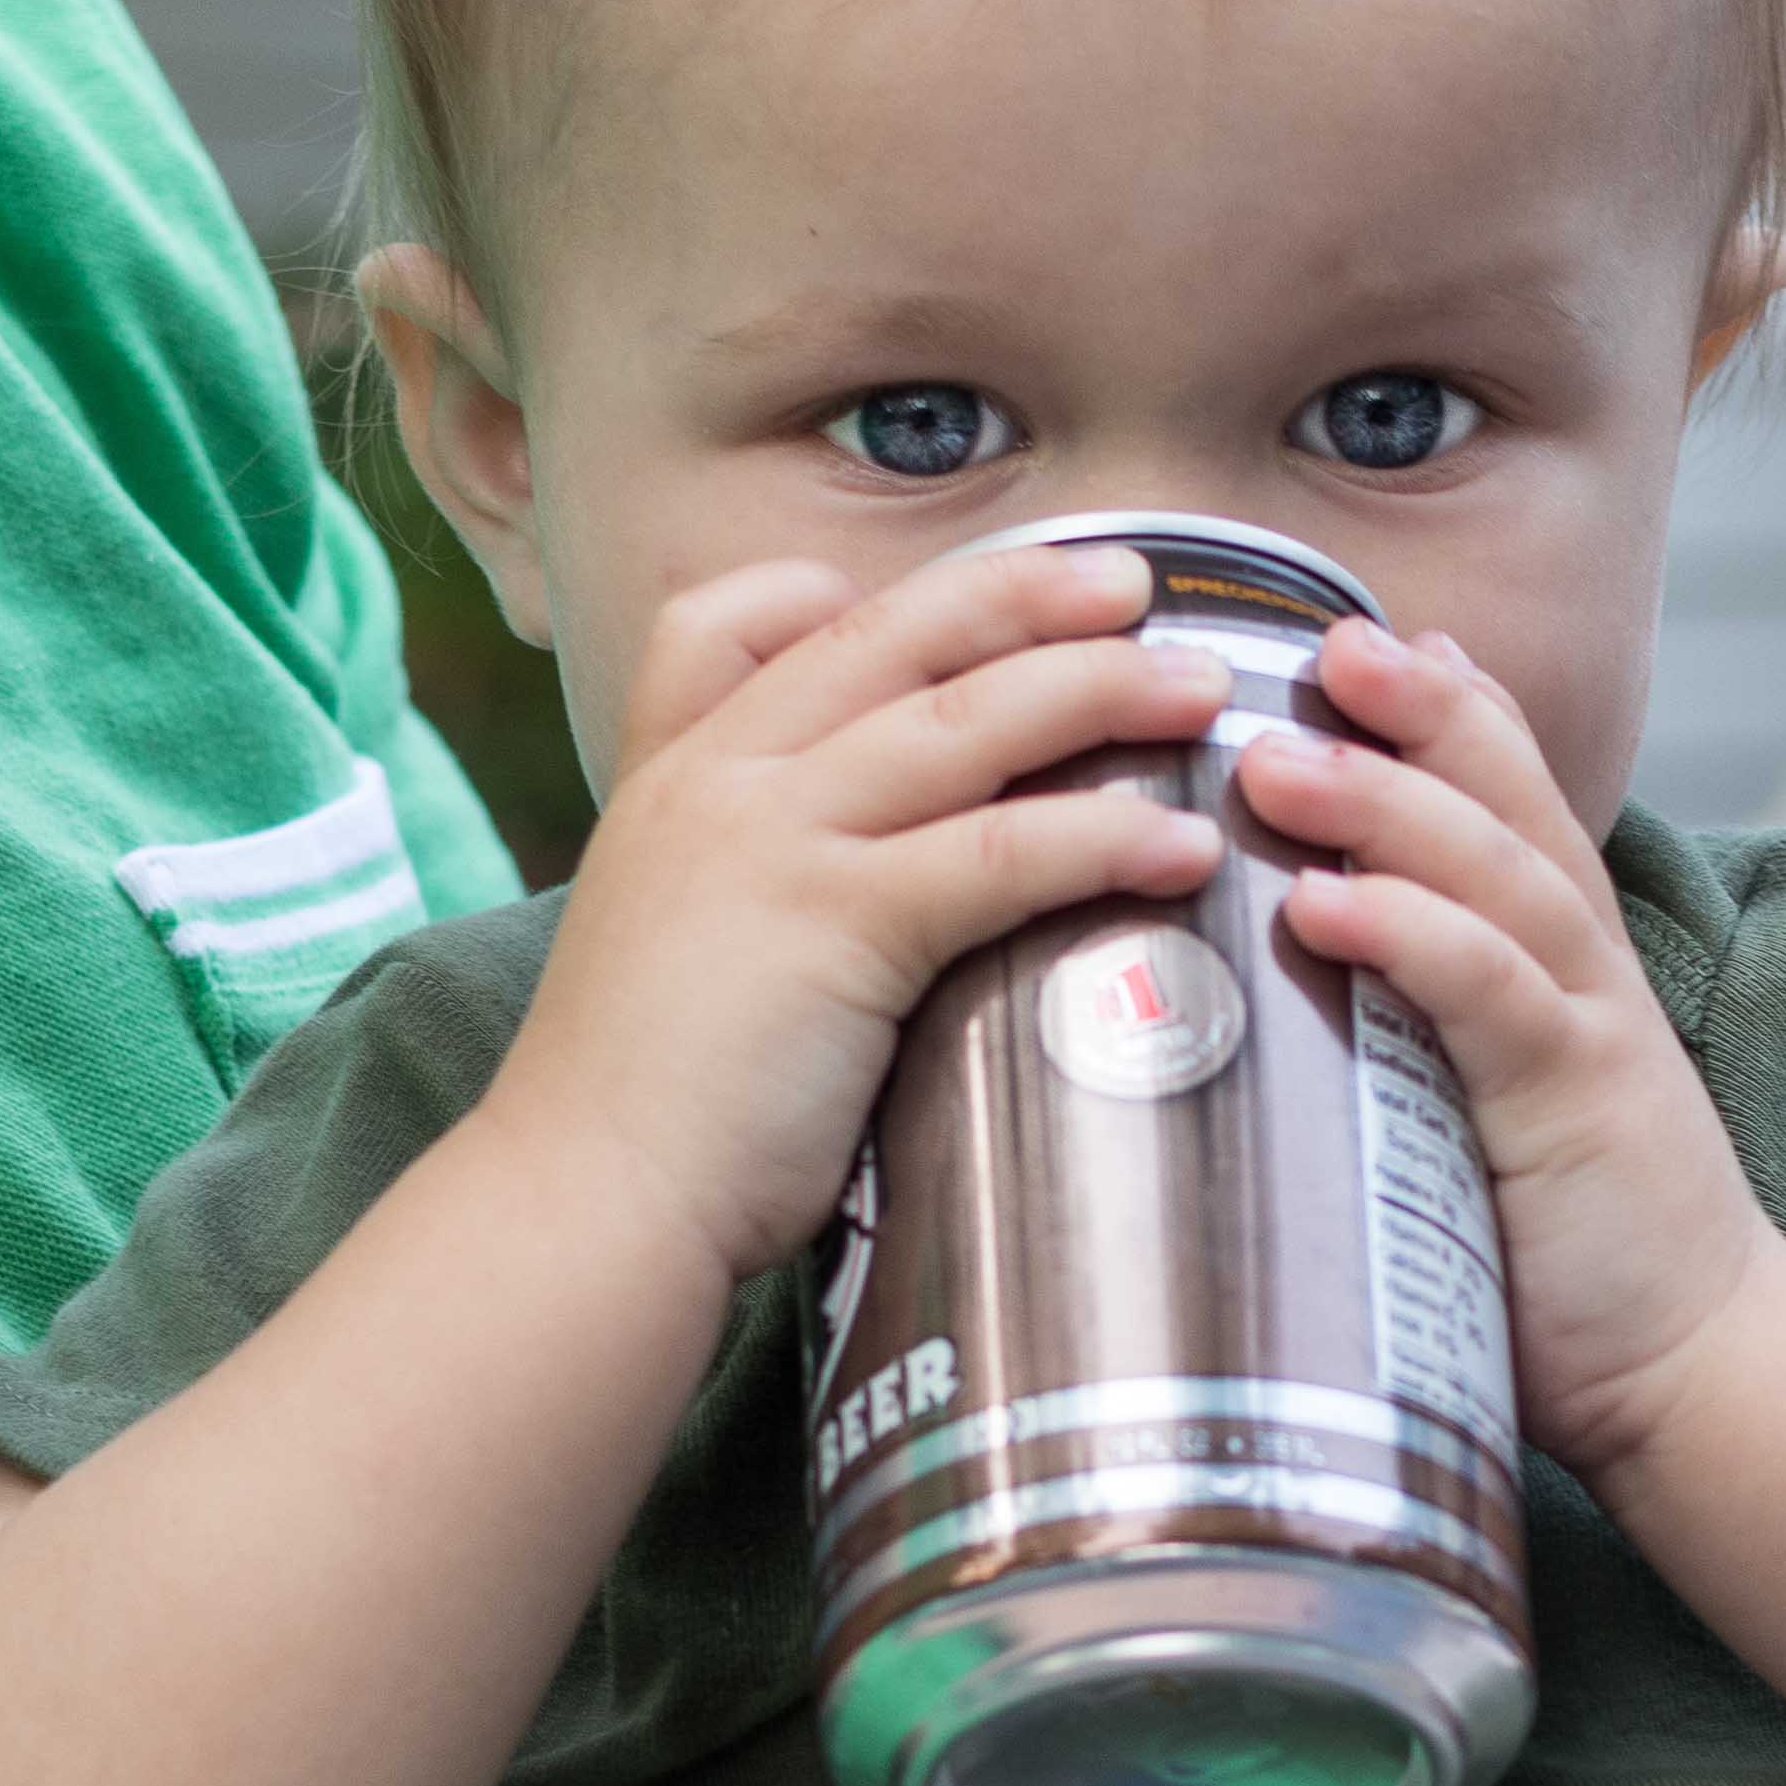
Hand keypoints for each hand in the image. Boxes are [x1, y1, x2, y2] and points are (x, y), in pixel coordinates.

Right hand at [494, 537, 1227, 1291]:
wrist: (584, 1203)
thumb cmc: (642, 1115)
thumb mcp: (670, 953)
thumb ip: (752, 896)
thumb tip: (880, 901)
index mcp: (668, 781)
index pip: (727, 619)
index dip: (841, 587)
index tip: (943, 592)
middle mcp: (718, 782)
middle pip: (887, 637)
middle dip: (1024, 595)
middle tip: (1136, 582)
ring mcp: (773, 843)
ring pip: (962, 722)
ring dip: (1098, 689)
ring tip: (1201, 688)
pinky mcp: (836, 925)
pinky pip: (995, 854)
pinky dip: (1101, 839)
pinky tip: (1182, 847)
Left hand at [1233, 619, 1772, 1485]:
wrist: (1702, 1375)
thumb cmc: (1566, 1259)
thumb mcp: (1475, 1122)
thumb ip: (1403, 1053)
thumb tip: (1273, 1019)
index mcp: (1556, 962)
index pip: (1504, 798)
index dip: (1438, 707)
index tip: (1344, 628)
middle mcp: (1578, 967)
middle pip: (1498, 798)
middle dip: (1409, 709)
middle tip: (1310, 637)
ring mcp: (1583, 1029)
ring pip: (1489, 873)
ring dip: (1382, 803)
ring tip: (1275, 758)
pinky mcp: (1573, 1108)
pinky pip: (1486, 996)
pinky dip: (1409, 935)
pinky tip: (1322, 902)